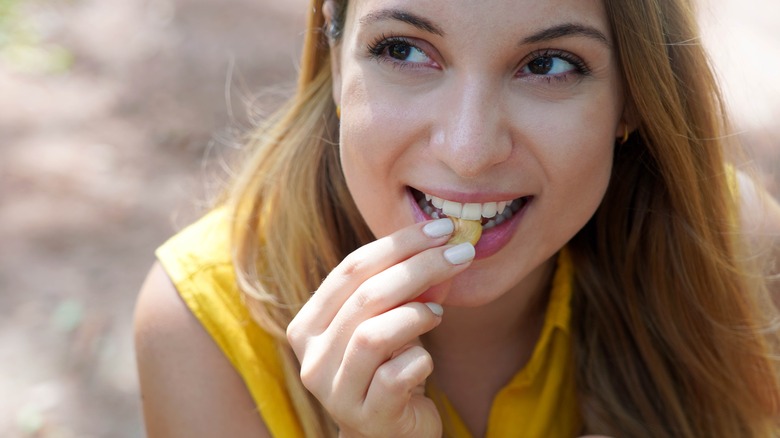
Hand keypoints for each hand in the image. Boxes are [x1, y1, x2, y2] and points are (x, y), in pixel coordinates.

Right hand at [287, 219, 474, 436]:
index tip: (440, 230)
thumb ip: (395, 289)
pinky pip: (398, 375)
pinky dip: (421, 359)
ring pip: (372, 335)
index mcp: (309, 325)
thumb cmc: (386, 367)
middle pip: (365, 297)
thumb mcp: (384, 322)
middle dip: (419, 268)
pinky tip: (426, 361)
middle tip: (459, 254)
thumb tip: (439, 242)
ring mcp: (336, 391)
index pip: (350, 270)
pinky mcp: (367, 416)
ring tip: (438, 311)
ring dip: (415, 315)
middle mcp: (312, 358)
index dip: (398, 244)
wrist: (387, 432)